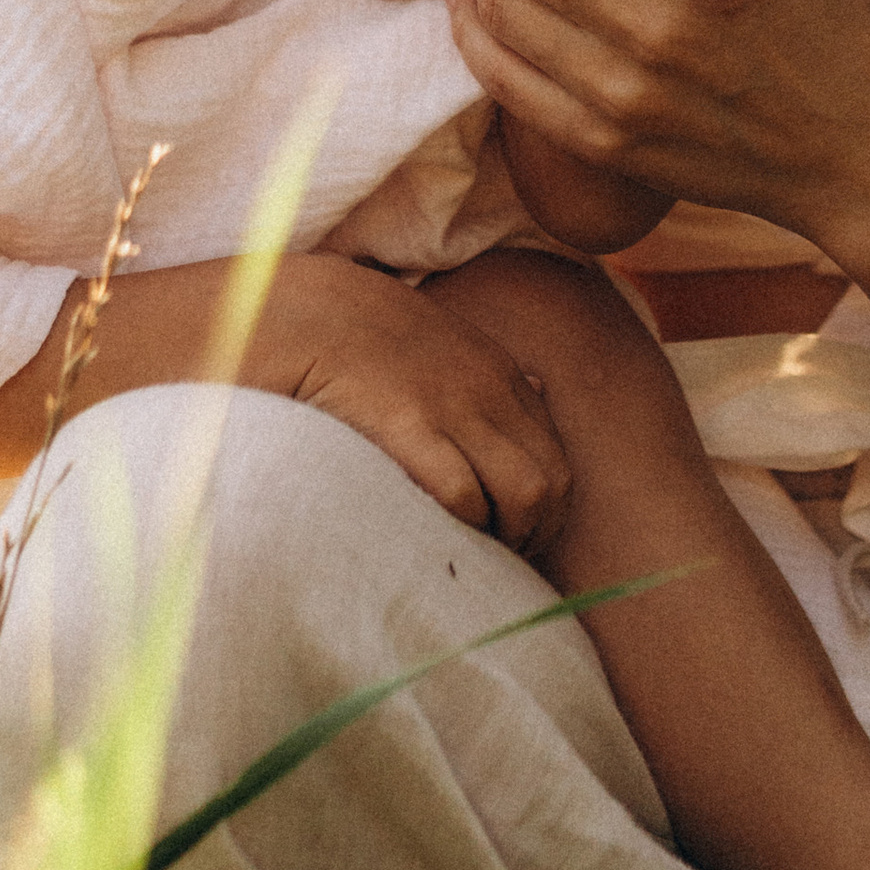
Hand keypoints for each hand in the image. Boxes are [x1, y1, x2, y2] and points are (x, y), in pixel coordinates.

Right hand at [248, 249, 571, 550]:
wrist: (312, 313)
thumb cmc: (371, 339)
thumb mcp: (449, 344)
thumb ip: (491, 377)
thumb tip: (541, 391)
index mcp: (501, 376)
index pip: (557, 460)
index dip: (544, 512)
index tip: (513, 536)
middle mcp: (491, 393)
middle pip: (552, 483)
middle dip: (533, 533)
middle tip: (495, 556)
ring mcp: (455, 409)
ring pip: (526, 494)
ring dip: (506, 535)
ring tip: (471, 551)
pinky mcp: (411, 428)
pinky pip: (464, 493)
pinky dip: (462, 523)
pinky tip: (436, 532)